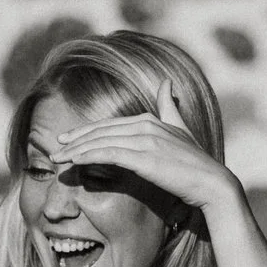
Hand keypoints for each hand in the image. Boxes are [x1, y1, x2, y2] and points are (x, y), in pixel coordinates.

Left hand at [48, 87, 239, 214]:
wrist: (212, 183)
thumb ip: (169, 107)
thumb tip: (166, 82)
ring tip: (56, 159)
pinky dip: (89, 156)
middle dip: (75, 140)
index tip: (68, 139)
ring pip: (101, 143)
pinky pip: (109, 155)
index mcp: (150, 119)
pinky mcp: (145, 157)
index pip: (110, 125)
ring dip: (76, 150)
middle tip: (55, 148)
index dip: (87, 131)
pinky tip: (74, 162)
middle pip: (101, 132)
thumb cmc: (195, 162)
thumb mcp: (181, 129)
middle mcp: (146, 126)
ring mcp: (146, 140)